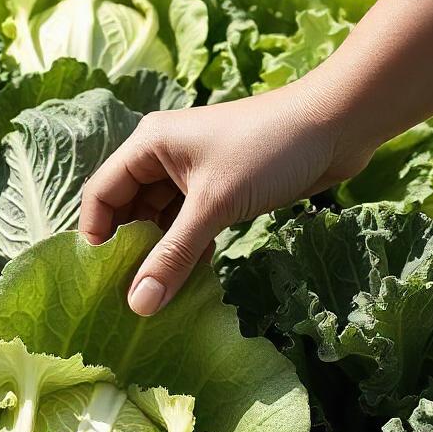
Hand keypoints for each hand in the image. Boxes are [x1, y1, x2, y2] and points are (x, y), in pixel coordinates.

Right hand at [78, 75, 373, 315]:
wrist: (336, 125)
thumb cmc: (268, 150)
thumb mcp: (214, 205)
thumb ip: (173, 256)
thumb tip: (139, 306)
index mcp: (148, 145)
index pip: (101, 195)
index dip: (96, 237)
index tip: (100, 281)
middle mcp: (163, 157)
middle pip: (127, 211)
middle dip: (128, 252)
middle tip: (128, 298)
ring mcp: (192, 174)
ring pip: (160, 222)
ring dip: (159, 256)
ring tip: (155, 298)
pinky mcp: (219, 190)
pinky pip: (188, 226)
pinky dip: (186, 252)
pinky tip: (187, 283)